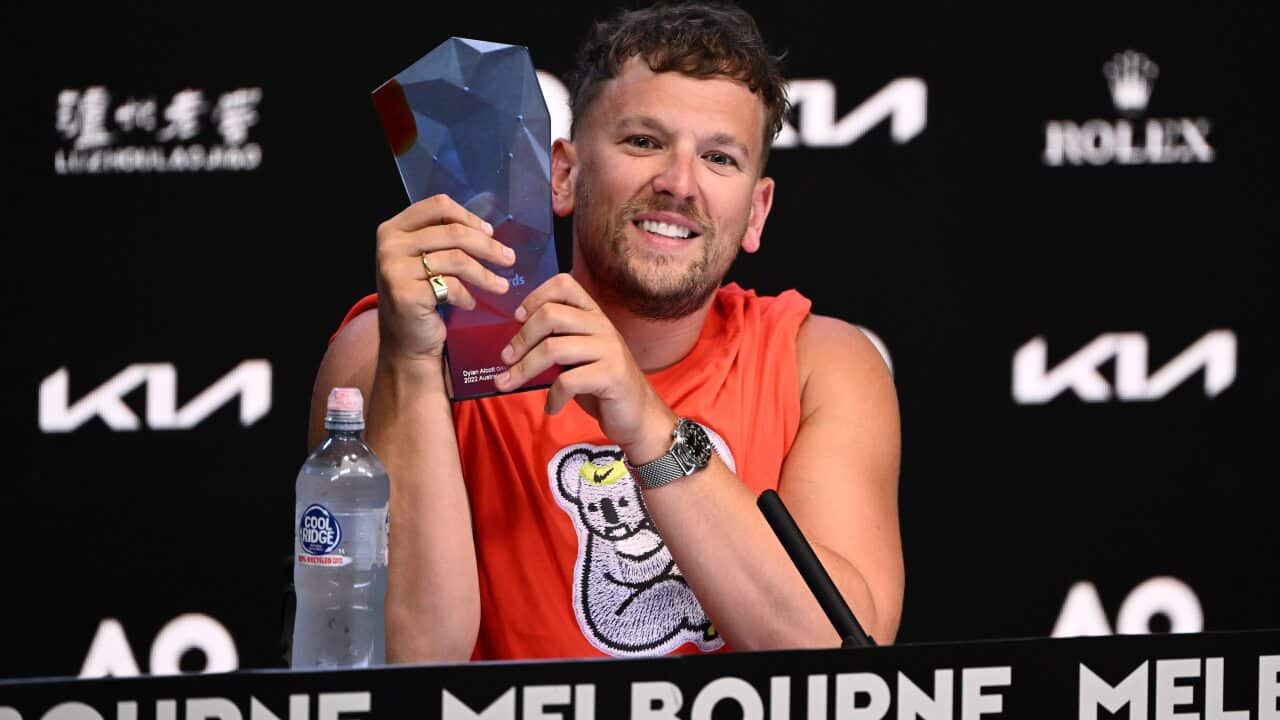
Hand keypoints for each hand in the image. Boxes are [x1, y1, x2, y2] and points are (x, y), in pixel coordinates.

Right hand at [374, 194, 515, 359]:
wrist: (406, 343)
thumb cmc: (421, 298)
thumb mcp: (426, 260)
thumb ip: (445, 237)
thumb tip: (488, 218)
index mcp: (393, 229)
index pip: (438, 207)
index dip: (469, 216)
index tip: (490, 232)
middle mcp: (389, 245)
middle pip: (453, 233)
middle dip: (488, 247)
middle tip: (509, 259)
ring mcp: (394, 270)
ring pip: (457, 259)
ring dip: (485, 275)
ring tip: (501, 286)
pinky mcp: (405, 294)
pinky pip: (451, 287)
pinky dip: (467, 296)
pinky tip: (470, 304)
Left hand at [493, 274, 675, 457]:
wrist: (637, 415)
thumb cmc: (600, 384)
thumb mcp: (578, 355)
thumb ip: (556, 340)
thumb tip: (513, 342)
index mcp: (593, 315)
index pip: (564, 284)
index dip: (535, 297)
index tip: (517, 319)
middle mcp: (602, 326)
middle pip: (550, 315)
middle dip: (521, 339)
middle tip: (505, 360)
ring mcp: (609, 349)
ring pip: (553, 348)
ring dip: (524, 369)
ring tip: (508, 384)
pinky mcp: (612, 375)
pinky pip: (568, 380)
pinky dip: (553, 397)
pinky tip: (552, 407)